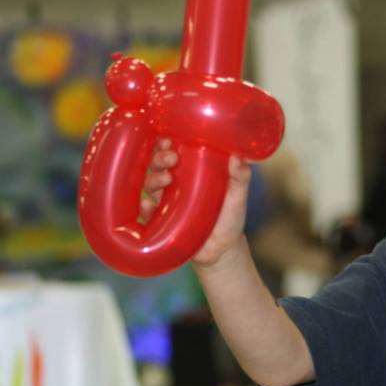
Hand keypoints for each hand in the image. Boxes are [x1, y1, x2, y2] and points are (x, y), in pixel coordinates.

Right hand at [143, 138, 251, 268]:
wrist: (224, 248)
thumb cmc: (231, 215)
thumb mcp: (238, 194)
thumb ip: (241, 176)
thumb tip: (238, 156)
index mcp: (192, 170)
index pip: (175, 150)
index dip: (168, 142)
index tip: (170, 137)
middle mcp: (176, 183)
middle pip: (158, 164)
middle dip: (160, 157)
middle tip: (171, 158)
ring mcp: (167, 202)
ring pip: (150, 184)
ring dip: (153, 178)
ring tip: (166, 178)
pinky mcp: (161, 221)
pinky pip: (146, 213)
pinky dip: (145, 207)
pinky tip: (148, 205)